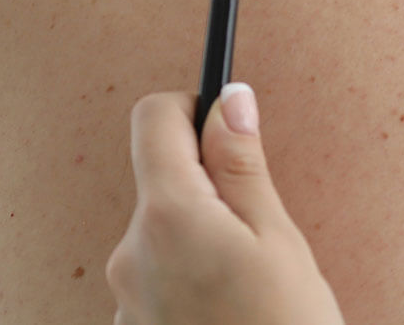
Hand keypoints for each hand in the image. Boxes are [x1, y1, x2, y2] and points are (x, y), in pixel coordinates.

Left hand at [109, 84, 344, 324]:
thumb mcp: (279, 240)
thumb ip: (243, 166)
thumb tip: (229, 101)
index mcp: (169, 217)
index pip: (154, 119)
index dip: (192, 109)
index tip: (226, 126)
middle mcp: (130, 254)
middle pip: (161, 184)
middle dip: (209, 192)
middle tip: (261, 234)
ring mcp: (124, 300)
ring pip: (163, 238)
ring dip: (202, 244)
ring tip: (250, 289)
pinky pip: (159, 283)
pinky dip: (191, 285)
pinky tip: (229, 314)